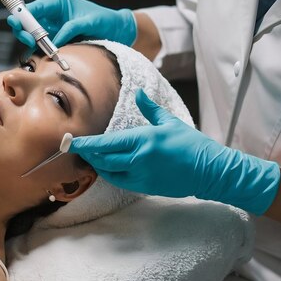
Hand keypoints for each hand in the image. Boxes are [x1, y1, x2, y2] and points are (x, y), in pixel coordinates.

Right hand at [6, 0, 136, 47]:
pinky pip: (40, 45)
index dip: (23, 16)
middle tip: (28, 40)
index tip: (19, 25)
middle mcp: (52, 14)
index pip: (34, 7)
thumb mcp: (90, 22)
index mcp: (58, 2)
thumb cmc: (105, 20)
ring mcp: (52, 27)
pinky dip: (37, 50)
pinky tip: (39, 54)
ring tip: (34, 47)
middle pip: (27, 21)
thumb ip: (72, 28)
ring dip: (29, 41)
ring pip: (31, 34)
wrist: (116, 31)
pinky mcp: (55, 40)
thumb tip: (55, 40)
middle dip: (23, 30)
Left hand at [69, 89, 280, 214]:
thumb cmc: (192, 144)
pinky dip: (111, 173)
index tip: (70, 141)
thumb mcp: (169, 122)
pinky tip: (108, 166)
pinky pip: (120, 181)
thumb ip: (149, 109)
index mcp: (143, 139)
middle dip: (88, 155)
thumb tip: (138, 93)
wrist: (210, 171)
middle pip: (102, 160)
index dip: (85, 144)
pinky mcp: (145, 187)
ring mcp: (141, 175)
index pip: (106, 143)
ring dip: (98, 165)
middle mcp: (139, 159)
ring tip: (91, 156)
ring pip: (109, 172)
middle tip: (78, 148)